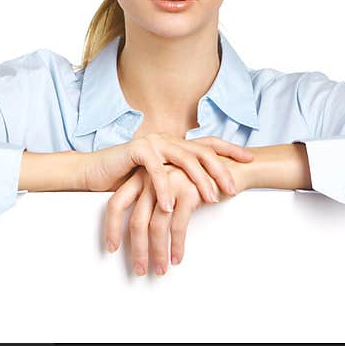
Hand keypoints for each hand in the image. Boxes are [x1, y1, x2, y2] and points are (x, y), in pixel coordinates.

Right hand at [82, 134, 253, 211]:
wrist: (94, 172)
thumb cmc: (127, 179)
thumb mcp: (160, 180)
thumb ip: (180, 180)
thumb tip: (206, 191)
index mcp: (176, 145)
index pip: (208, 145)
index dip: (230, 150)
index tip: (250, 159)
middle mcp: (168, 140)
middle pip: (201, 151)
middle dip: (220, 169)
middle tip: (234, 188)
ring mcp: (153, 142)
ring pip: (183, 159)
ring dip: (198, 180)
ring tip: (211, 199)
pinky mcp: (136, 150)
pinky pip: (155, 170)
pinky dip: (164, 188)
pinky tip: (172, 205)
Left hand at [104, 154, 250, 275]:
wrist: (230, 167)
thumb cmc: (198, 180)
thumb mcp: (170, 186)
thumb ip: (153, 200)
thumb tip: (139, 231)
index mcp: (142, 176)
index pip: (117, 203)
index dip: (111, 227)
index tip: (111, 248)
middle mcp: (152, 178)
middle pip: (136, 220)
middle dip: (137, 249)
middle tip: (140, 269)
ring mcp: (170, 184)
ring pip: (156, 226)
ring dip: (158, 252)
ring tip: (160, 268)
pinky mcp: (188, 191)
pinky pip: (177, 225)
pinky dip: (176, 245)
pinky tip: (177, 257)